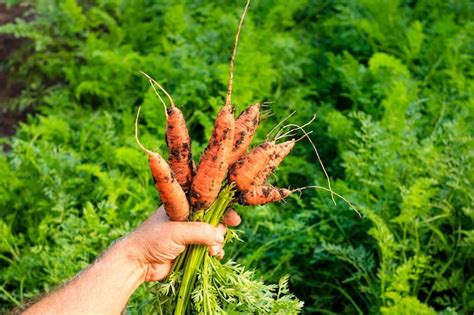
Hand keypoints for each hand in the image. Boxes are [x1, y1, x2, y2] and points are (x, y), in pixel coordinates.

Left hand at [123, 206, 240, 281]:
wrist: (137, 263)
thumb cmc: (153, 239)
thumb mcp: (177, 231)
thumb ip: (200, 232)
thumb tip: (219, 237)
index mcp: (183, 204)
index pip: (209, 201)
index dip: (223, 208)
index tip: (234, 219)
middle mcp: (188, 217)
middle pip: (215, 219)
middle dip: (220, 229)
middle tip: (219, 237)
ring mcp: (189, 234)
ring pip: (213, 235)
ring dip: (217, 243)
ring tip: (213, 251)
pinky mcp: (189, 250)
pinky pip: (209, 249)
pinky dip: (214, 252)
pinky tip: (214, 256)